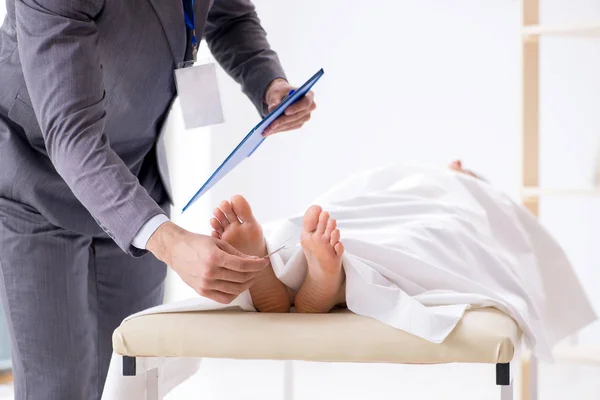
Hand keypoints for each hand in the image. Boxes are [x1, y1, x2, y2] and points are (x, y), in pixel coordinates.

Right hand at [147, 222, 269, 303]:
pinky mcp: (202, 291)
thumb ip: (237, 253)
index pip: (243, 265)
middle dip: (254, 273)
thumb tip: (254, 261)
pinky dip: (235, 293)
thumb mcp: (218, 242)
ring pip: (235, 290)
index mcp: (214, 258)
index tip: (264, 262)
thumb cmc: (197, 243)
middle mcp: (210, 273)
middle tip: (258, 267)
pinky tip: (239, 285)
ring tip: (250, 276)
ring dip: (247, 283)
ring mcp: (205, 284)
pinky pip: (224, 298)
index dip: (257, 265)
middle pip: (241, 278)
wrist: (175, 250)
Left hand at [263, 78, 315, 136]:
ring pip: (292, 124)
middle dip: (283, 121)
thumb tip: (272, 110)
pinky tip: (269, 131)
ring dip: (279, 127)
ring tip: (267, 130)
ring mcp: (305, 117)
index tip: (286, 111)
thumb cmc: (280, 91)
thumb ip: (275, 100)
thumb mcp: (276, 93)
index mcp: (308, 95)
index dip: (296, 108)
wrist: (280, 95)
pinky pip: (289, 127)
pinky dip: (278, 129)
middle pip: (298, 116)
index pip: (306, 102)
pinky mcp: (299, 123)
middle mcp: (309, 107)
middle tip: (271, 125)